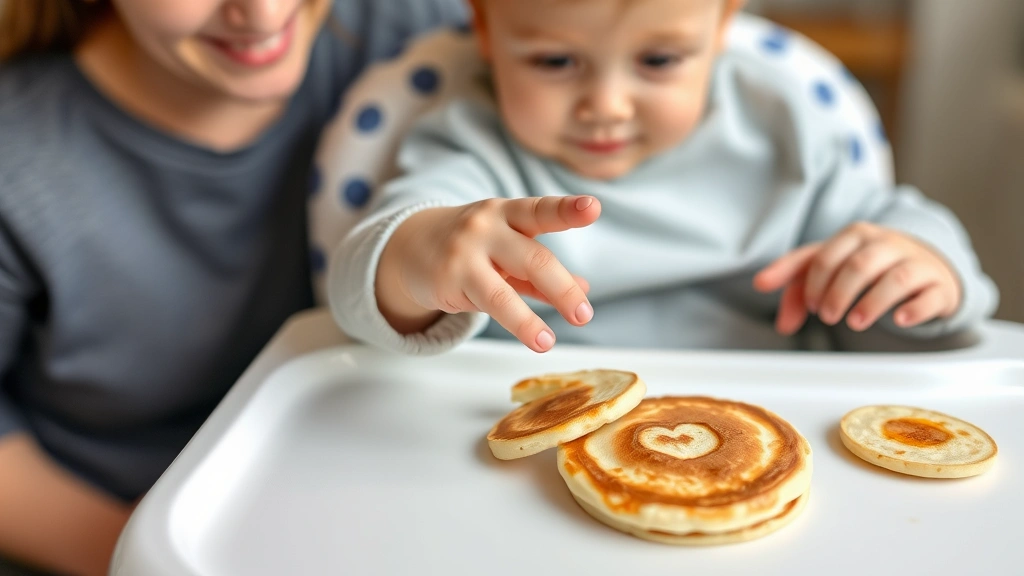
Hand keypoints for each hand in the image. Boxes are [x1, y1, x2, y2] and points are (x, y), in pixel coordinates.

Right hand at [377, 196, 600, 351]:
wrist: (410, 246)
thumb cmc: (473, 246)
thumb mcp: (508, 248)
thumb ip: (541, 271)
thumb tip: (584, 290)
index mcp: (509, 213)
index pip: (541, 210)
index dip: (568, 209)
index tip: (593, 208)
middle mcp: (487, 227)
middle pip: (534, 258)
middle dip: (562, 288)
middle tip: (583, 314)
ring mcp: (465, 253)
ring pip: (504, 291)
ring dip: (529, 321)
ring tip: (549, 342)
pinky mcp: (449, 279)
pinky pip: (487, 305)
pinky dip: (514, 323)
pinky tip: (534, 338)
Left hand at [753, 222, 961, 334]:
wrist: (923, 263)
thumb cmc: (867, 265)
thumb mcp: (828, 266)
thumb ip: (795, 286)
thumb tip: (781, 324)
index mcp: (856, 236)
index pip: (828, 255)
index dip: (814, 283)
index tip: (812, 305)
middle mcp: (887, 245)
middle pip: (860, 265)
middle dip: (839, 293)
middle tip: (828, 317)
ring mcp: (917, 263)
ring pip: (897, 277)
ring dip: (873, 302)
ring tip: (856, 323)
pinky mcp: (939, 287)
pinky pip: (931, 294)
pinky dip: (915, 308)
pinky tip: (899, 320)